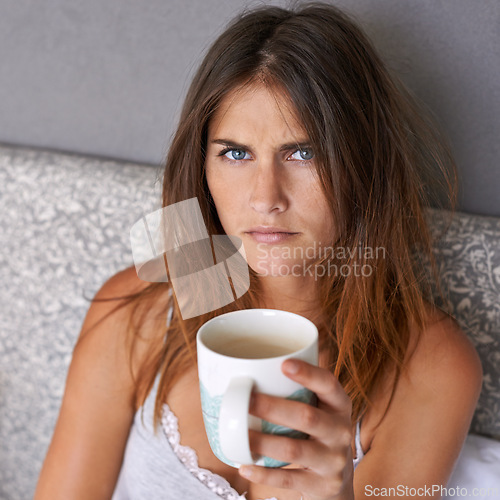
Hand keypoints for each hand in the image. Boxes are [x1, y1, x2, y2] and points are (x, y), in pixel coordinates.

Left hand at [238, 359, 354, 499]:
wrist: (336, 479)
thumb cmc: (317, 432)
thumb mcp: (319, 409)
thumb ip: (297, 392)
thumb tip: (246, 370)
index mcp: (339, 404)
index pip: (328, 384)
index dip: (308, 373)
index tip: (284, 364)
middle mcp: (340, 430)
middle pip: (307, 417)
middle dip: (273, 408)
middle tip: (246, 400)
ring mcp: (333, 460)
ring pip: (294, 449)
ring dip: (263, 442)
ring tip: (240, 435)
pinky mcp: (322, 485)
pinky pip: (289, 479)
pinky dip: (264, 474)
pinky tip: (244, 466)